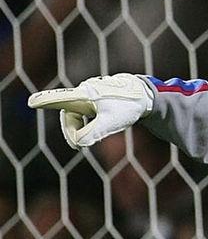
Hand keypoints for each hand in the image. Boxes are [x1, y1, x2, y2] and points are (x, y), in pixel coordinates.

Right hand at [28, 74, 153, 148]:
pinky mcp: (94, 98)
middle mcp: (84, 92)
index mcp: (86, 94)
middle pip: (69, 115)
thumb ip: (92, 134)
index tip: (32, 102)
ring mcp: (88, 94)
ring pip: (76, 115)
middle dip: (71, 131)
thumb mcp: (111, 124)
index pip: (62, 99)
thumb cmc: (128, 107)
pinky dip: (87, 124)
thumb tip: (77, 143)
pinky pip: (83, 113)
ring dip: (79, 128)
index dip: (46, 101)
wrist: (144, 95)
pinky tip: (97, 129)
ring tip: (85, 142)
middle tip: (77, 146)